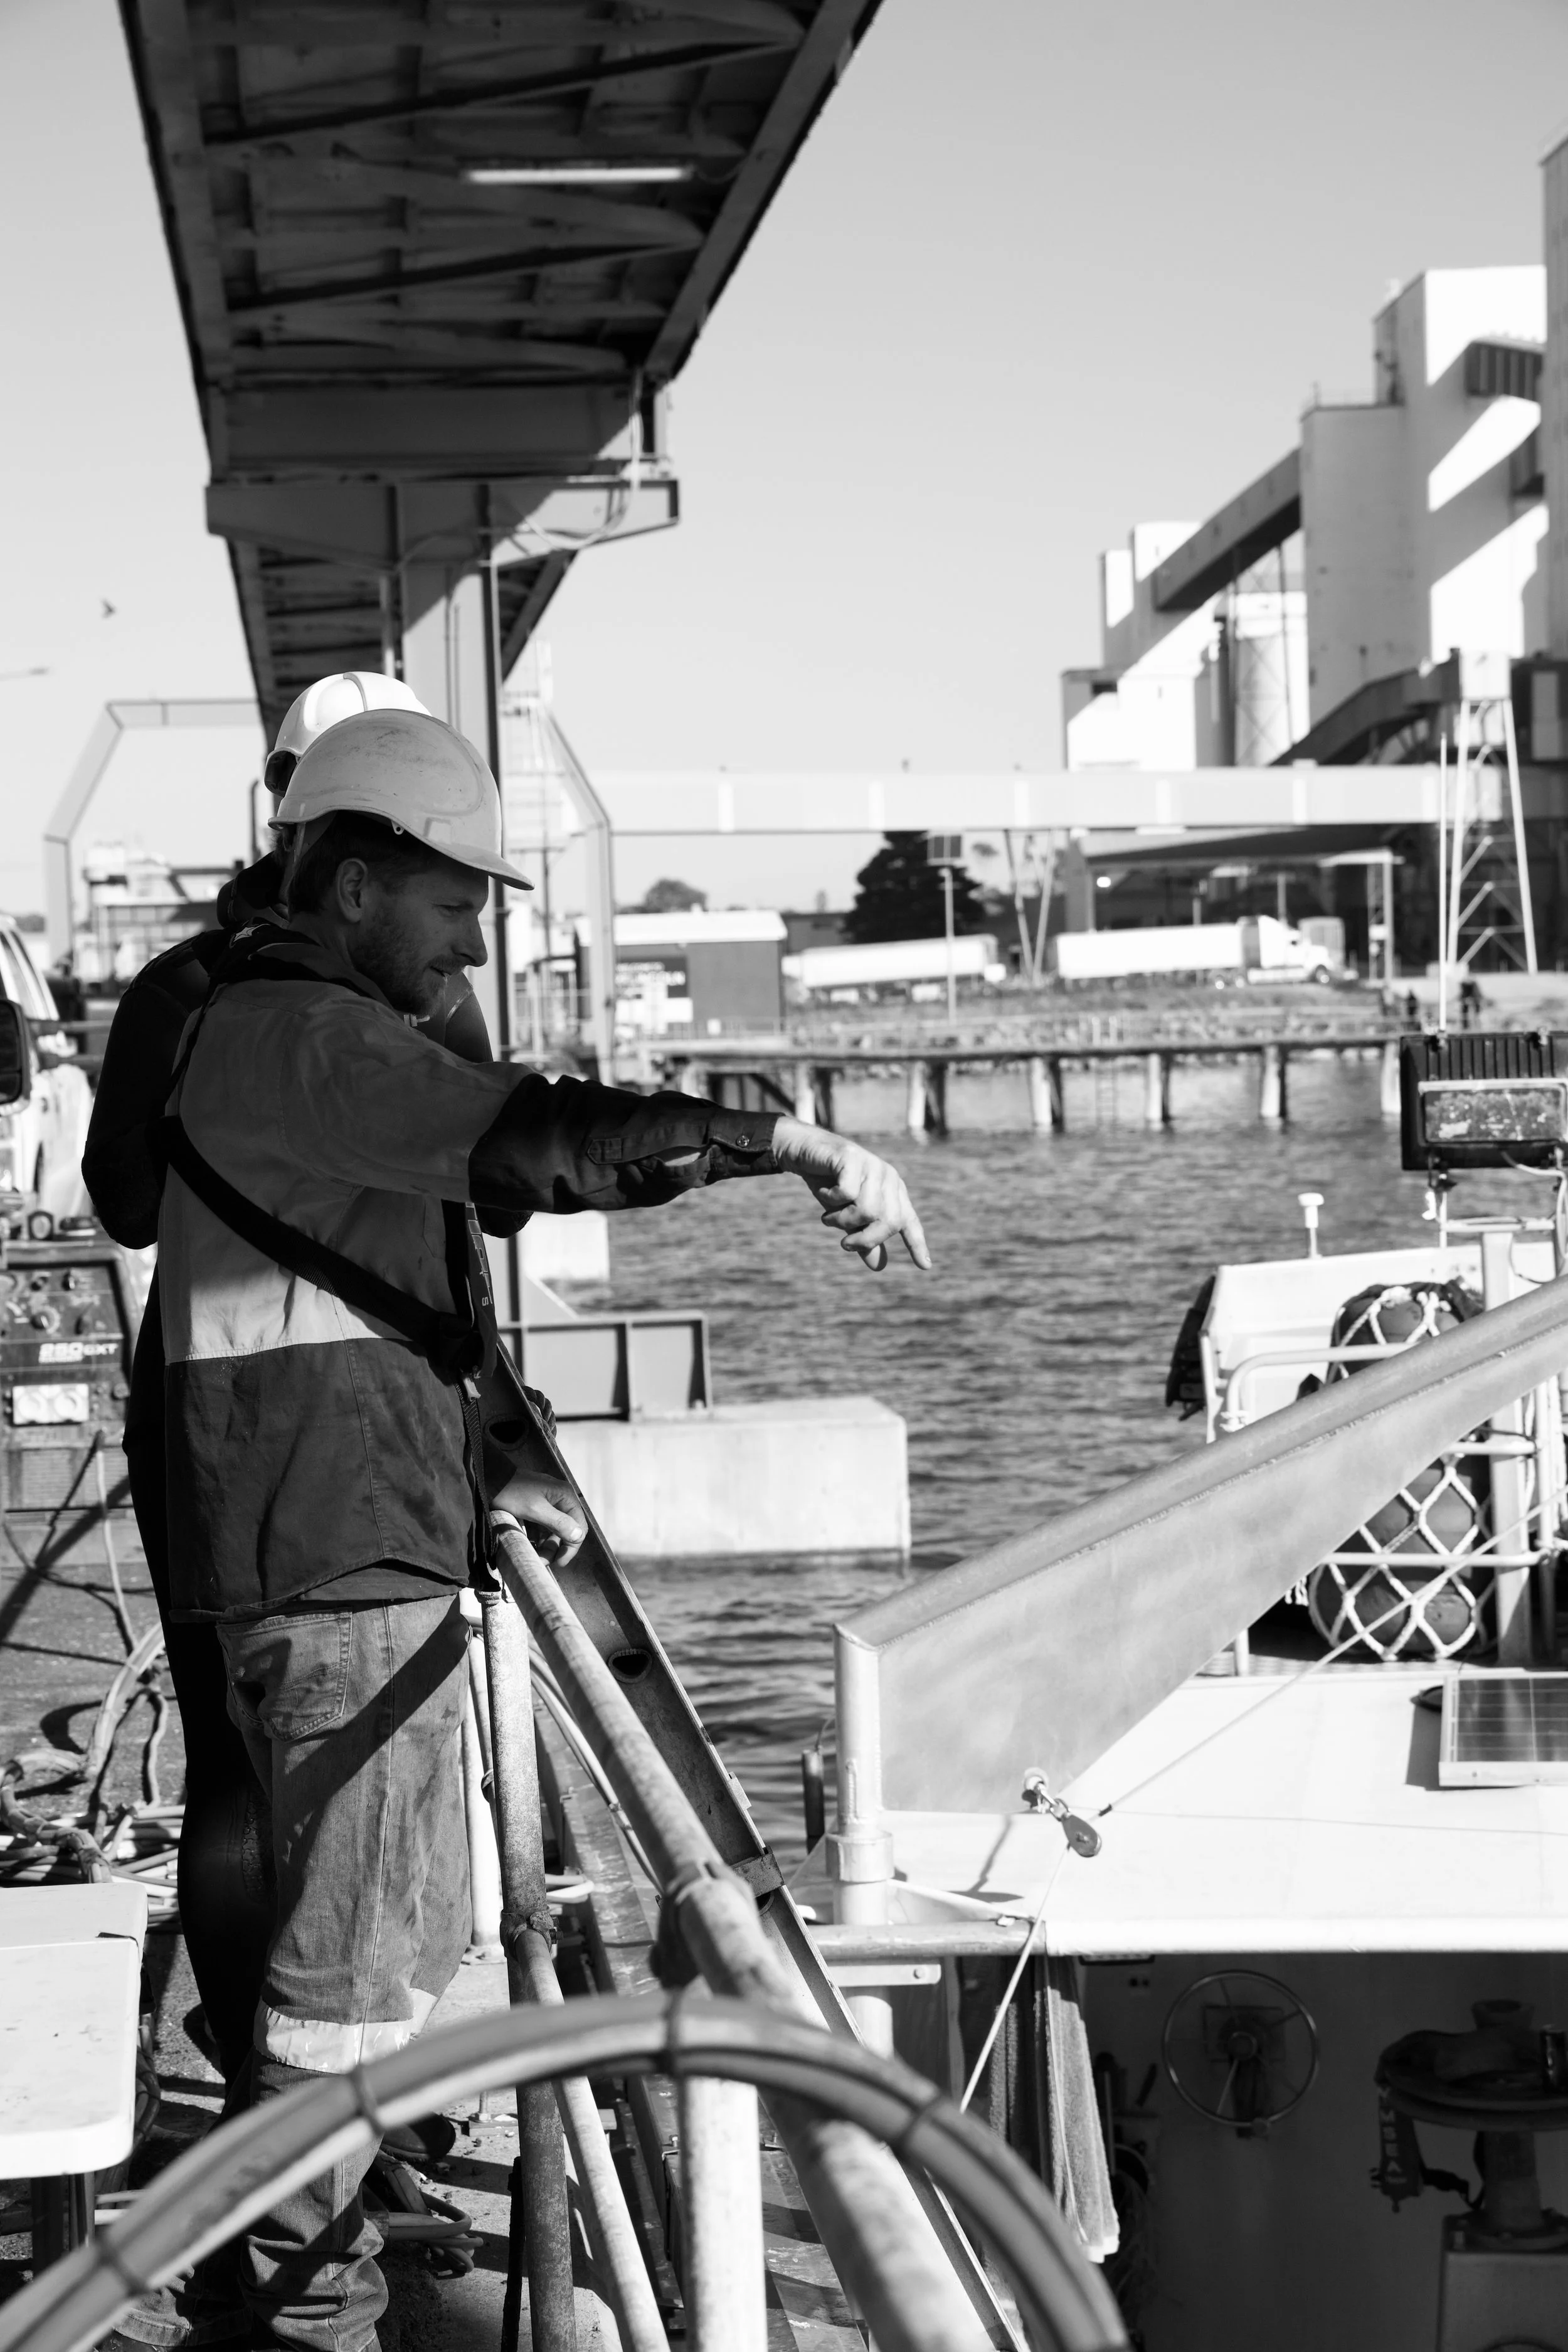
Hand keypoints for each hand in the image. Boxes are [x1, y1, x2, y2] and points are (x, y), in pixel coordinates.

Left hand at [492, 1472, 586, 1565]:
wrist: (489, 1479)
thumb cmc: (512, 1492)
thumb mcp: (535, 1509)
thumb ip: (558, 1523)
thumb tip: (578, 1536)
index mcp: (565, 1496)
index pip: (579, 1527)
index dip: (571, 1547)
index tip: (560, 1562)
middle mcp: (560, 1499)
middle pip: (565, 1531)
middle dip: (554, 1548)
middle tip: (541, 1562)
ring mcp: (548, 1503)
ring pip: (552, 1531)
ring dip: (544, 1546)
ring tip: (533, 1557)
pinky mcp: (535, 1508)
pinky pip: (541, 1527)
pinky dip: (536, 1538)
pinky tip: (529, 1547)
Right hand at [770, 1117, 931, 1272]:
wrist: (805, 1152)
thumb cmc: (829, 1184)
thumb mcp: (847, 1216)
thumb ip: (864, 1238)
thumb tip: (878, 1267)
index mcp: (892, 1192)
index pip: (908, 1221)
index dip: (917, 1245)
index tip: (925, 1266)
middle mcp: (888, 1178)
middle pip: (890, 1222)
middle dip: (866, 1240)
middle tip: (845, 1244)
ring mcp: (872, 1167)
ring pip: (867, 1210)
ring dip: (842, 1220)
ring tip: (828, 1216)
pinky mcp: (853, 1159)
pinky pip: (846, 1193)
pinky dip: (831, 1199)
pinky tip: (824, 1191)